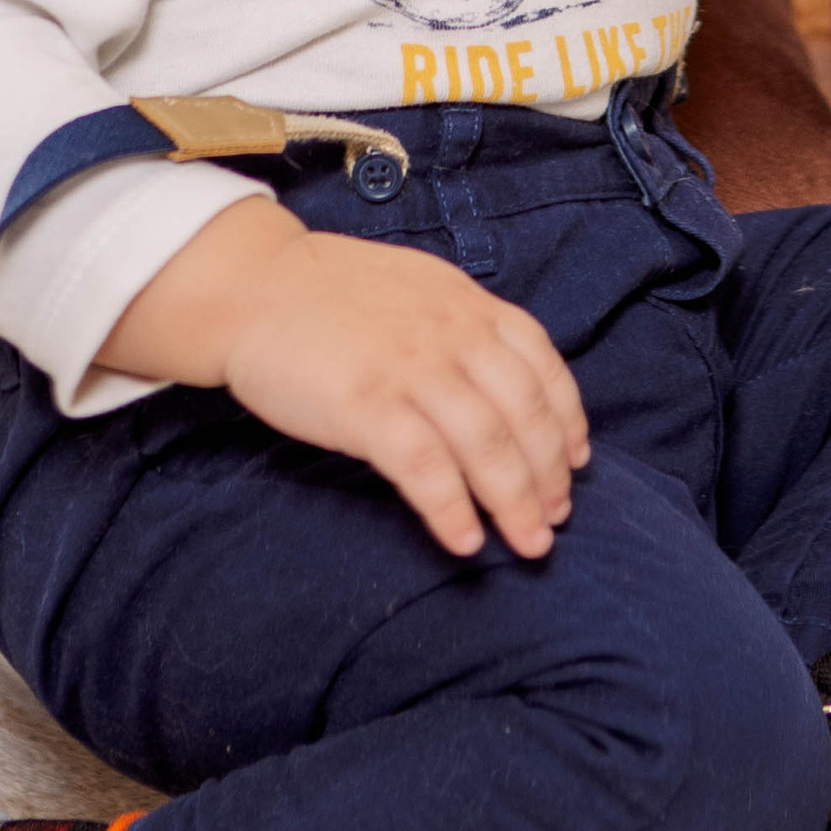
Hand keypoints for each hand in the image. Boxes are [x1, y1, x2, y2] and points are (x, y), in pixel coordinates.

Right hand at [97, 195, 590, 559]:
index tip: (577, 460)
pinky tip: (463, 541)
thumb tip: (501, 377)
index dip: (568, 419)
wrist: (253, 287)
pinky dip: (451, 510)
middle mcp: (452, 334)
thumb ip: (462, 325)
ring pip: (487, 444)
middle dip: (549, 473)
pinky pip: (426, 468)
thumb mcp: (418, 289)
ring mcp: (411, 369)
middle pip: (524, 413)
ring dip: (515, 501)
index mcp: (467, 304)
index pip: (542, 365)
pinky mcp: (367, 406)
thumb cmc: (330, 294)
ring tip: (527, 543)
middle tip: (556, 518)